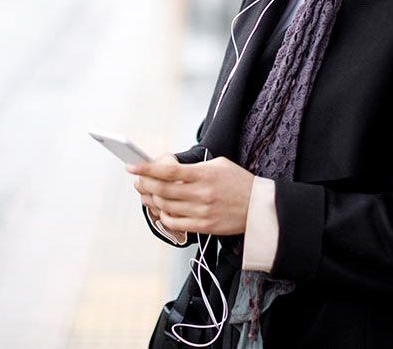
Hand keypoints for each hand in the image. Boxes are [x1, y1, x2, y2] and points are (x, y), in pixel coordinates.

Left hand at [128, 153, 254, 235]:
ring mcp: (202, 212)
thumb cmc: (239, 183)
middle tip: (137, 180)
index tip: (133, 167)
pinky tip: (162, 209)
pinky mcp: (203, 227)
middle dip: (144, 184)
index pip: (168, 171)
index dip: (146, 169)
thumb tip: (168, 168)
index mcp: (204, 174)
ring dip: (151, 200)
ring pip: (165, 206)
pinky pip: (174, 223)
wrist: (259, 207)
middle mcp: (201, 194)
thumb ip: (194, 167)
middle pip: (162, 190)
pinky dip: (163, 216)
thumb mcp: (219, 164)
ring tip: (147, 194)